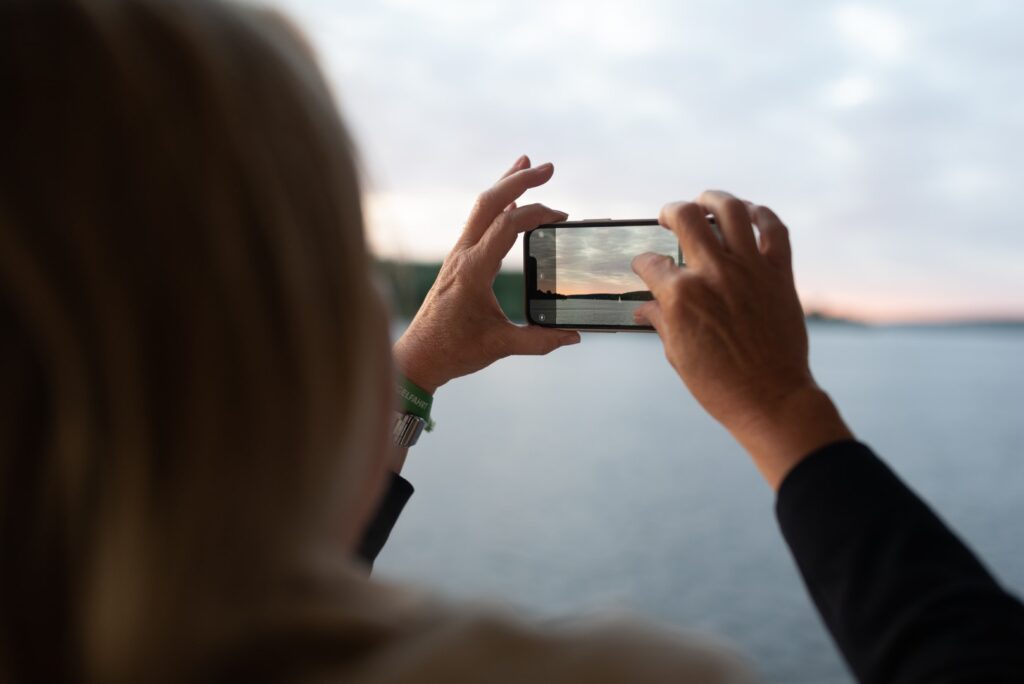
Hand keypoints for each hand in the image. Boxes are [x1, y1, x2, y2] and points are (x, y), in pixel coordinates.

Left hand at [393, 156, 580, 393]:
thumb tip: (573, 336)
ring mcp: (458, 256)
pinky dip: (497, 207)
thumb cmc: (454, 351)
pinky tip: (509, 200)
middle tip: (548, 168)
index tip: (560, 218)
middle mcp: (462, 255)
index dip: (535, 213)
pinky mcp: (458, 261)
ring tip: (526, 164)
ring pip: (481, 208)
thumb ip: (539, 341)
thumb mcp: (501, 346)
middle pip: (489, 202)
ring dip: (505, 185)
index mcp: (473, 271)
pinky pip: (478, 224)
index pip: (506, 226)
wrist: (418, 356)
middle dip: (519, 180)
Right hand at [631, 191, 851, 488]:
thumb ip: (661, 321)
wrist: (770, 399)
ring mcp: (749, 269)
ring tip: (705, 201)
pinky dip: (762, 214)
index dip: (642, 263)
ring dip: (714, 199)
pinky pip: (775, 229)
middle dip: (670, 212)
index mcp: (681, 296)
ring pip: (731, 210)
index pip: (651, 263)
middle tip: (668, 216)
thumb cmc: (719, 385)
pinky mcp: (779, 273)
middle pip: (685, 218)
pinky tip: (750, 213)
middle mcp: (713, 274)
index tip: (644, 266)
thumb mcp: (677, 354)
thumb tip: (644, 308)